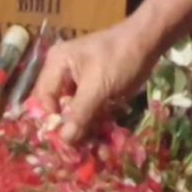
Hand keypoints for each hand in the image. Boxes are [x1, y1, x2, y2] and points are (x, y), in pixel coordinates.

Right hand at [33, 19, 158, 141]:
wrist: (149, 42)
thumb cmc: (120, 57)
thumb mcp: (99, 85)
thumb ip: (80, 112)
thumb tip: (64, 140)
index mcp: (56, 65)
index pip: (41, 100)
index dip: (50, 122)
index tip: (63, 145)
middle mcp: (62, 73)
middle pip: (55, 108)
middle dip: (66, 128)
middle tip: (78, 149)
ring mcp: (78, 81)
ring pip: (72, 112)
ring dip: (82, 129)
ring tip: (94, 146)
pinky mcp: (93, 89)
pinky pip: (86, 110)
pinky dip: (93, 123)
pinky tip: (102, 136)